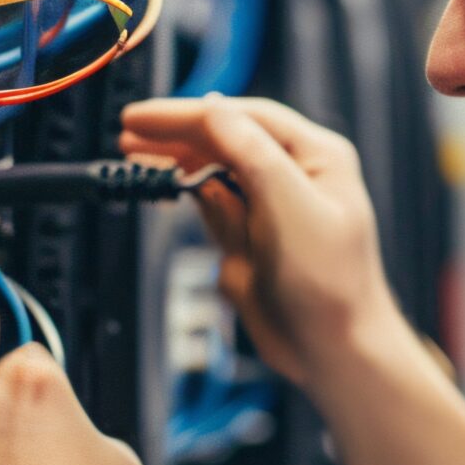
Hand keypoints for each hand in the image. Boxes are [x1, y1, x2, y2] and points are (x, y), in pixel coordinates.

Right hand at [118, 96, 409, 387]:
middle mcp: (294, 174)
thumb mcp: (289, 204)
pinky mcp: (253, 239)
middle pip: (225, 138)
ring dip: (178, 161)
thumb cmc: (333, 283)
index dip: (188, 114)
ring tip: (138, 156)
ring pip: (214, 171)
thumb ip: (250, 154)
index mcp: (315, 155)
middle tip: (131, 134)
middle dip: (177, 134)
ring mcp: (272, 207)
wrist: (334, 350)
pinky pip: (214, 207)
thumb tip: (211, 114)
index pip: (241, 117)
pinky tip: (168, 190)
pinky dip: (189, 196)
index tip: (144, 117)